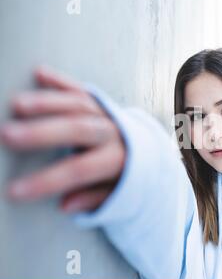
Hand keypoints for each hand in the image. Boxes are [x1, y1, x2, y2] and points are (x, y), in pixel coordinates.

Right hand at [0, 66, 125, 212]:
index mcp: (117, 158)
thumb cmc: (125, 174)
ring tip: (16, 104)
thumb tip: (66, 205)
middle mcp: (112, 131)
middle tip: (7, 135)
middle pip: (78, 129)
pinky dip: (61, 80)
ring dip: (47, 103)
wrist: (149, 148)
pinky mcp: (98, 99)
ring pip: (77, 104)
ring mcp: (105, 112)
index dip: (48, 180)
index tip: (14, 191)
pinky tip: (39, 73)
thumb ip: (95, 198)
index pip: (80, 169)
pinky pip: (80, 87)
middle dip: (42, 133)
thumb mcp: (118, 192)